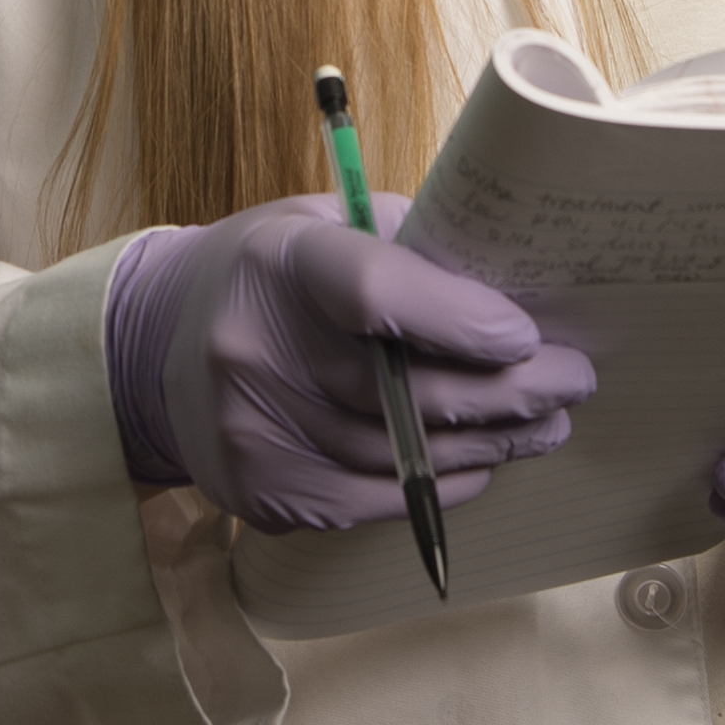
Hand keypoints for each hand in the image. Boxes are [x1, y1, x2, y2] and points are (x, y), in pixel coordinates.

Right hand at [105, 191, 594, 534]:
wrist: (154, 342)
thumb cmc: (269, 275)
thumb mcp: (325, 223)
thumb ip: (407, 248)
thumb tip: (510, 285)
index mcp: (280, 262)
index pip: (376, 292)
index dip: (461, 318)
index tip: (526, 333)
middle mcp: (255, 350)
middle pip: (404, 391)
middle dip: (508, 391)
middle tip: (570, 381)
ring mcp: (254, 430)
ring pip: (401, 455)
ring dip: (489, 444)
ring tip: (544, 424)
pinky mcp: (262, 489)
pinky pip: (373, 500)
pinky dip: (440, 485)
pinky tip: (481, 464)